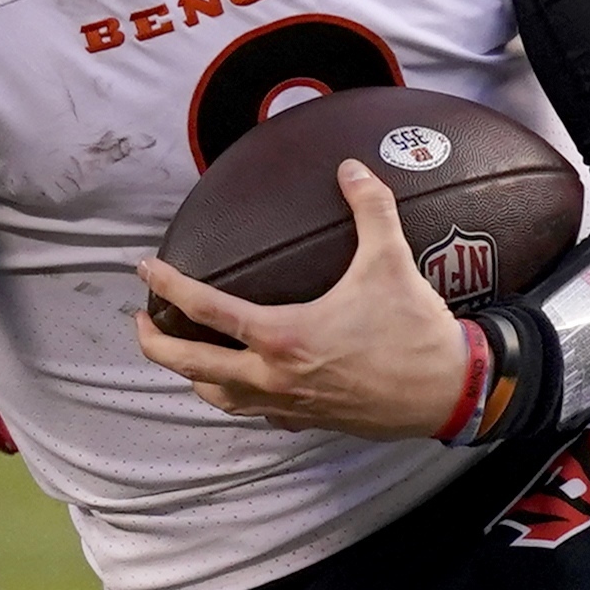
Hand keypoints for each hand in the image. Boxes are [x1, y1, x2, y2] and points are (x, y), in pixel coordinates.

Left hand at [134, 159, 473, 436]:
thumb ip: (369, 208)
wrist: (449, 393)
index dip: (168, 286)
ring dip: (191, 377)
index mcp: (282, 336)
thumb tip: (351, 167)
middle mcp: (274, 377)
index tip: (144, 269)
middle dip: (156, 345)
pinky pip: (256, 414)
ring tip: (180, 355)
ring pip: (219, 398)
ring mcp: (289, 406)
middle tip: (141, 322)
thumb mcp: (390, 261)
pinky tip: (240, 385)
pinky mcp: (309, 422)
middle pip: (191, 367)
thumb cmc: (414, 330)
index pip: (205, 310)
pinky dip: (236, 398)